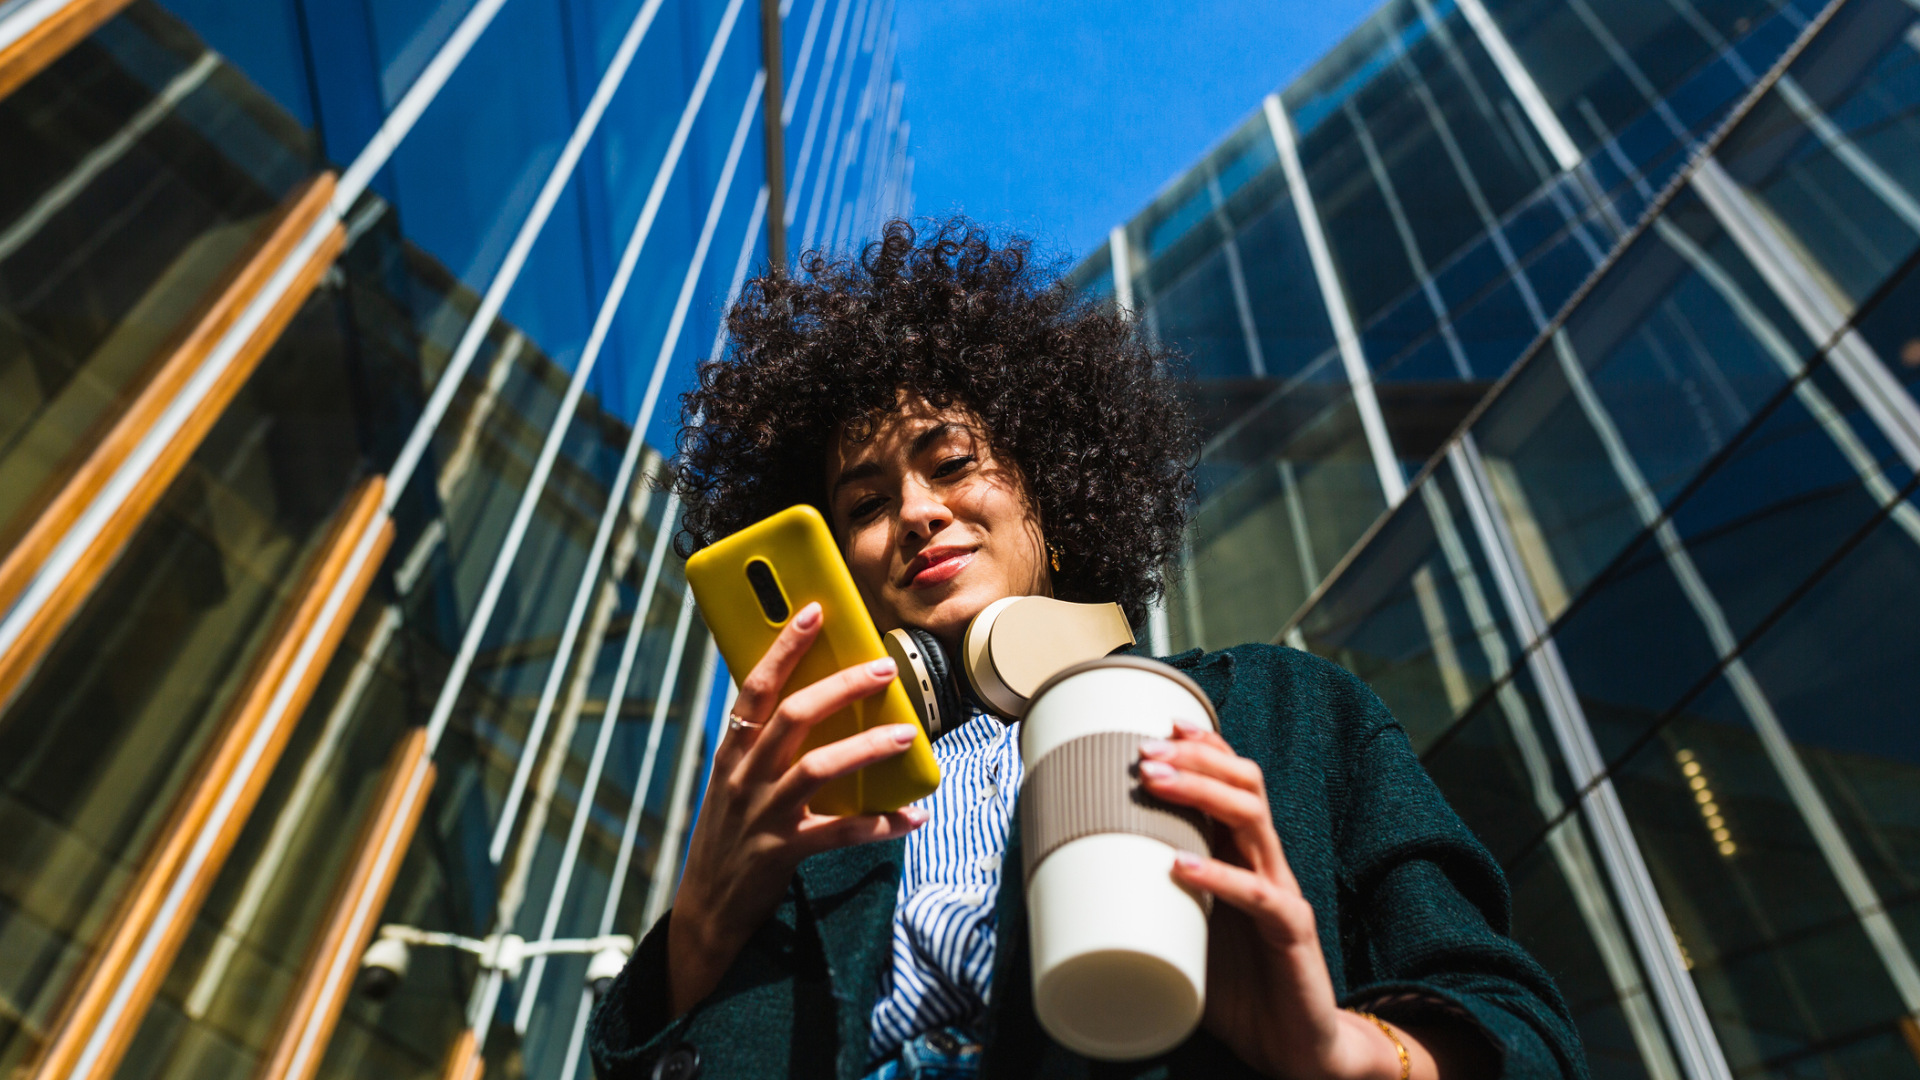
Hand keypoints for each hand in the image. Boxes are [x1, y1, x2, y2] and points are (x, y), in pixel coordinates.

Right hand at [667, 602, 926, 1015]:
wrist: (706, 909)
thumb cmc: (729, 836)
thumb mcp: (733, 783)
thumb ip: (763, 747)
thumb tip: (814, 702)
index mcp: (732, 752)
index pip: (756, 687)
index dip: (785, 647)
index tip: (814, 612)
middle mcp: (744, 777)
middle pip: (793, 717)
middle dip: (842, 687)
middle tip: (884, 669)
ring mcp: (763, 814)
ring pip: (818, 768)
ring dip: (867, 747)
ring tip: (907, 735)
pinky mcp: (783, 852)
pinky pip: (839, 833)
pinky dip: (880, 824)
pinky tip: (912, 816)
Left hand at [1138, 720, 1440, 1079]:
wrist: (1298, 1047)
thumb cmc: (1240, 988)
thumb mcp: (1185, 934)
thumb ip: (1149, 905)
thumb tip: (1071, 887)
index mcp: (1244, 857)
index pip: (1234, 783)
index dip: (1205, 747)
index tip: (1160, 723)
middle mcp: (1267, 864)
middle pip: (1244, 786)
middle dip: (1196, 758)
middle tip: (1144, 752)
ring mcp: (1284, 895)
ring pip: (1253, 821)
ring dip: (1202, 794)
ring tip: (1156, 782)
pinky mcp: (1293, 933)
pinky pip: (1260, 896)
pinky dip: (1219, 877)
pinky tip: (1181, 867)